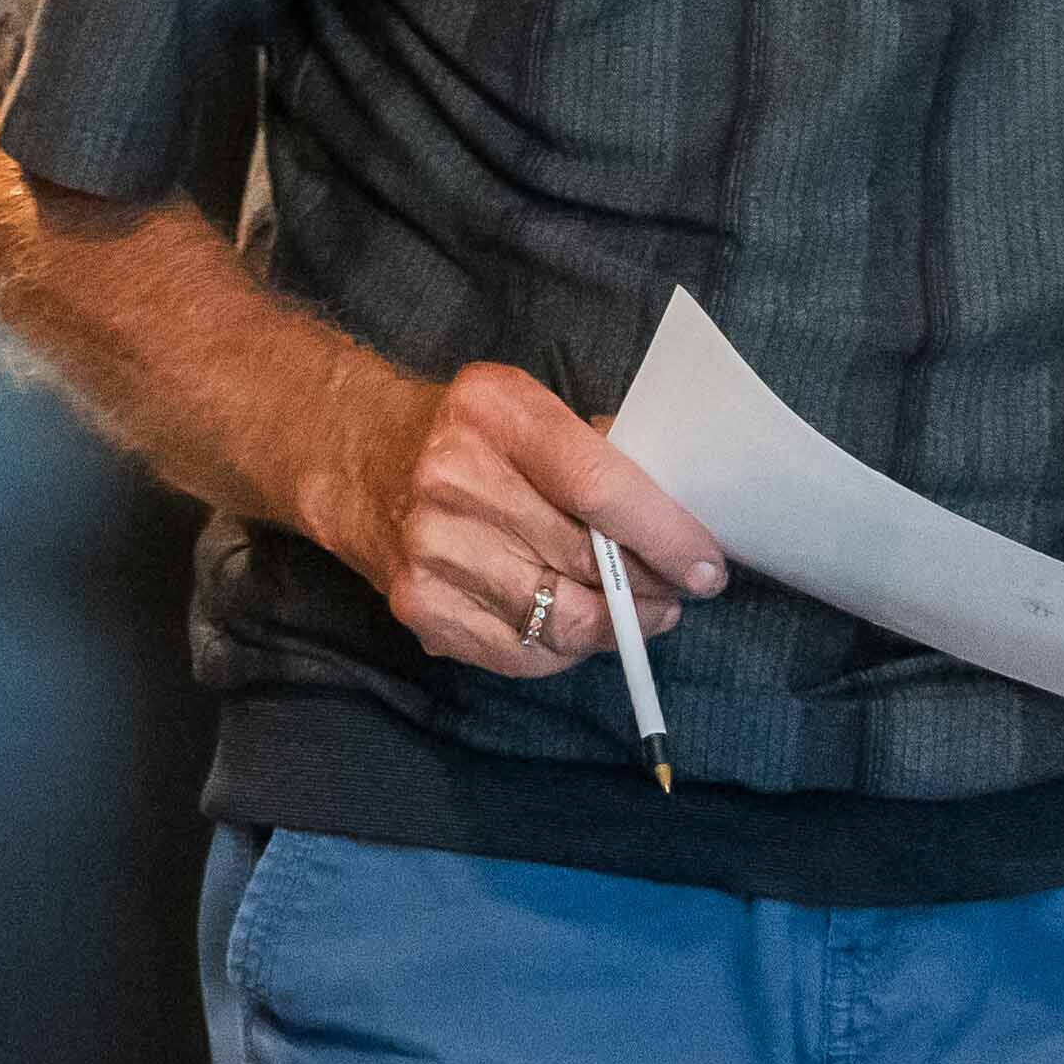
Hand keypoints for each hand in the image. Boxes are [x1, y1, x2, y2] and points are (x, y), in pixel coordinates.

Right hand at [333, 358, 723, 690]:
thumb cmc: (467, 434)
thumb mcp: (528, 409)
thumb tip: (682, 518)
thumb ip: (599, 451)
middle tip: (679, 593)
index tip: (707, 566)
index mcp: (496, 413)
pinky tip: (581, 632)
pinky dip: (564, 651)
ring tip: (641, 615)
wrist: (356, 457)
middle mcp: (454, 478)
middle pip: (584, 559)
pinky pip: (519, 654)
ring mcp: (432, 548)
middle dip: (650, 587)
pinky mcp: (418, 605)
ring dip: (617, 627)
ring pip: (559, 619)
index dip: (665, 535)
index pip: (598, 485)